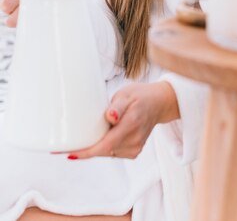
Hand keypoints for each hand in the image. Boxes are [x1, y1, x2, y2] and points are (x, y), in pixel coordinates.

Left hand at [65, 81, 179, 159]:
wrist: (159, 103)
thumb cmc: (140, 95)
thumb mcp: (127, 93)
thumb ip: (118, 106)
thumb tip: (110, 116)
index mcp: (131, 124)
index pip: (105, 145)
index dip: (86, 152)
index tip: (68, 154)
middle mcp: (134, 139)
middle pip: (103, 150)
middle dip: (86, 148)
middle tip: (66, 142)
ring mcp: (135, 147)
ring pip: (107, 153)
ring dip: (96, 145)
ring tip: (93, 130)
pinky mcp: (134, 151)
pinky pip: (113, 152)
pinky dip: (105, 146)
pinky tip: (106, 134)